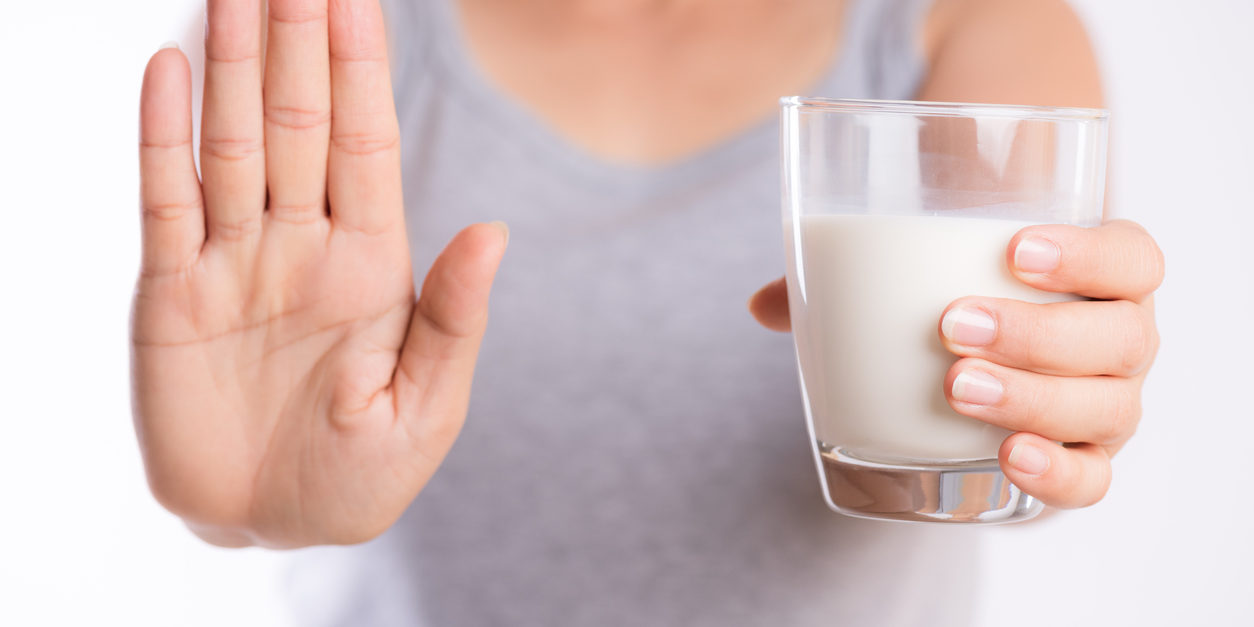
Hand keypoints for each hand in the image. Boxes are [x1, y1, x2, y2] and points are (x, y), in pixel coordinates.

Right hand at [134, 0, 506, 547]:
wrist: (274, 526)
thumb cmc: (362, 478)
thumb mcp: (426, 407)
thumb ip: (453, 318)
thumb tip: (494, 230)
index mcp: (371, 263)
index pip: (364, 144)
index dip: (358, 70)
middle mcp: (301, 246)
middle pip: (297, 125)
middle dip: (296, 45)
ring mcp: (234, 263)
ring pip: (233, 144)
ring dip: (233, 69)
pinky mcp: (171, 294)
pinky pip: (165, 200)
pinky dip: (162, 137)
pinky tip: (168, 71)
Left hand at [749, 220, 1163, 508]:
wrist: (987, 373)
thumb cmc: (960, 301)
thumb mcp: (919, 279)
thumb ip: (851, 282)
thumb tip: (765, 305)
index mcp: (1101, 278)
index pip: (1131, 258)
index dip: (1089, 252)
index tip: (1014, 249)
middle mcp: (1121, 341)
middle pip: (1120, 336)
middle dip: (1036, 333)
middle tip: (952, 327)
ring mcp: (1110, 405)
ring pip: (1107, 407)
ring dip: (1033, 397)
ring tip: (956, 387)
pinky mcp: (1085, 461)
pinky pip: (1092, 479)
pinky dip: (1057, 473)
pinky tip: (1010, 458)